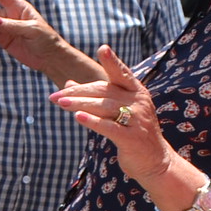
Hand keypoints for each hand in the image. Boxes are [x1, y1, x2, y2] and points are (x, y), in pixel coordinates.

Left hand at [51, 45, 172, 182]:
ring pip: (104, 107)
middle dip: (79, 92)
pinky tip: (78, 117)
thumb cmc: (131, 133)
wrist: (155, 162)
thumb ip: (95, 96)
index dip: (112, 62)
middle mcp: (139, 102)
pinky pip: (109, 127)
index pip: (122, 74)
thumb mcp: (115, 112)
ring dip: (80, 104)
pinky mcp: (133, 138)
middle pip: (104, 91)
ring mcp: (138, 120)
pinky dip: (93, 121)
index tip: (102, 48)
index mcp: (137, 92)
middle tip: (55, 96)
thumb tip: (68, 83)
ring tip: (61, 103)